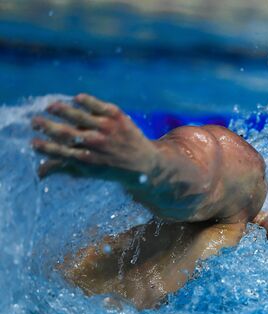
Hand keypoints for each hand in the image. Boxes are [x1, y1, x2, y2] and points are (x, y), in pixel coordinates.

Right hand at [32, 94, 158, 177]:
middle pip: (66, 133)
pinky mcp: (116, 116)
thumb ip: (64, 168)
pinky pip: (98, 105)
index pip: (61, 152)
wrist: (145, 163)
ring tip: (50, 107)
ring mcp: (106, 128)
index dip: (45, 147)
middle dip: (47, 126)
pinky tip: (76, 98)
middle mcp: (96, 143)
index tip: (33, 142)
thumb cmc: (112, 167)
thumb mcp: (89, 172)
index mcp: (87, 160)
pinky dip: (86, 100)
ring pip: (79, 116)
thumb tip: (38, 173)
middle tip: (34, 121)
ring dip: (62, 110)